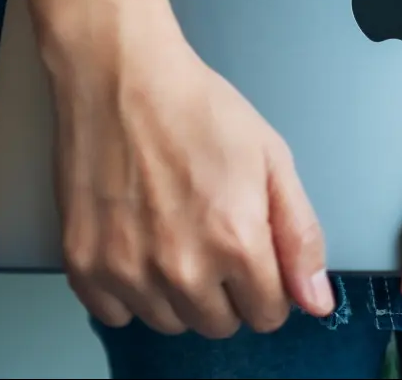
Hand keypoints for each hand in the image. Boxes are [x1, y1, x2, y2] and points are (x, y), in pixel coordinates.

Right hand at [50, 24, 335, 336]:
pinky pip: (116, 313)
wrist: (121, 76)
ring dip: (177, 294)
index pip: (268, 314)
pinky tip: (137, 245)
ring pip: (169, 322)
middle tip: (211, 238)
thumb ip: (300, 236)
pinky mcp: (84, 263)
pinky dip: (128, 290)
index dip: (267, 287)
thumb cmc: (196, 108)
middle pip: (218, 324)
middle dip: (225, 292)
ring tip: (173, 234)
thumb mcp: (272, 161)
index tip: (254, 260)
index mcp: (236, 243)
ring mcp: (127, 270)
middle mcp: (181, 268)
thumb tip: (316, 301)